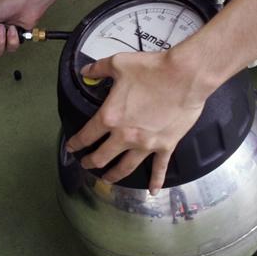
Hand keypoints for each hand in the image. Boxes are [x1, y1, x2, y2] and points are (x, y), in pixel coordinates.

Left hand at [65, 48, 213, 193]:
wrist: (185, 76)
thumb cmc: (152, 69)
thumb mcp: (118, 63)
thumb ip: (98, 69)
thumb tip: (86, 70)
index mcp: (110, 117)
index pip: (87, 135)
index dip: (76, 143)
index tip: (71, 148)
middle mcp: (125, 136)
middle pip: (102, 156)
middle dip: (90, 162)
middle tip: (86, 164)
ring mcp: (146, 144)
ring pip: (125, 167)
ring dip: (113, 175)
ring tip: (107, 179)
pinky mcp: (166, 146)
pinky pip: (159, 168)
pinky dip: (156, 181)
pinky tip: (152, 191)